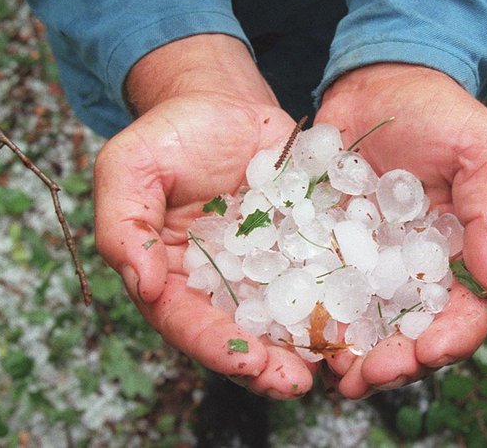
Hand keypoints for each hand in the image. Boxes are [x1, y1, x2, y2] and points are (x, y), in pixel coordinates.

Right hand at [93, 35, 314, 398]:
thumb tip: (142, 282)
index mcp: (171, 272)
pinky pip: (320, 273)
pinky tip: (363, 314)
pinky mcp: (298, 242)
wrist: (222, 103)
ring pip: (282, 314)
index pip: (185, 320)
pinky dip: (339, 297)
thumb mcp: (130, 166)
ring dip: (307, 343)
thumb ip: (124, 223)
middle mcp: (218, 279)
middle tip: (296, 384)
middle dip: (266, 363)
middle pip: (238, 331)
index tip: (247, 363)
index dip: (214, 345)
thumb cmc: (171, 134)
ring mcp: (262, 264)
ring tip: (335, 365)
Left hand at [315, 64, 486, 397]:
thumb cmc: (440, 114)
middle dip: (392, 362)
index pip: (463, 316)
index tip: (425, 355)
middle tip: (364, 379)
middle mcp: (413, 269)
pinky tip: (297, 332)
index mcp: (459, 256)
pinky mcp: (328, 245)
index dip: (448, 343)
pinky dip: (313, 314)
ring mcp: (368, 260)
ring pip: (363, 322)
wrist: (381, 83)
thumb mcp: (484, 151)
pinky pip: (321, 286)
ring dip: (349, 354)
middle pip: (408, 332)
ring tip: (331, 374)